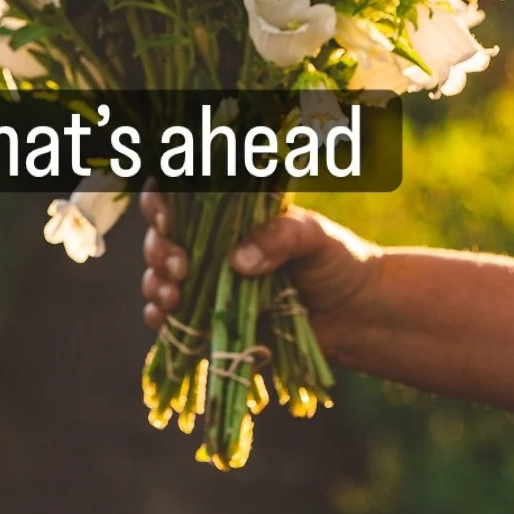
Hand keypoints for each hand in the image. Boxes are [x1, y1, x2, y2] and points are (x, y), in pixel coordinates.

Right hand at [139, 184, 380, 368]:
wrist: (356, 316)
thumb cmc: (338, 262)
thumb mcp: (315, 237)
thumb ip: (281, 237)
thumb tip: (239, 260)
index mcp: (233, 212)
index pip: (182, 194)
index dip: (161, 200)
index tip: (165, 217)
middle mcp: (214, 243)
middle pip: (162, 235)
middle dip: (160, 249)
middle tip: (180, 267)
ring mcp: (209, 280)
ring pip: (159, 274)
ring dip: (156, 284)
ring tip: (174, 299)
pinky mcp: (211, 317)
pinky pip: (170, 316)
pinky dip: (159, 316)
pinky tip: (165, 318)